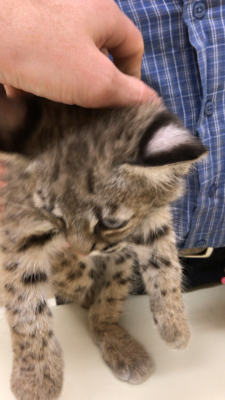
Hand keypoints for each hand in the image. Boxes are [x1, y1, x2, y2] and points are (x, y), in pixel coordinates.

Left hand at [0, 0, 158, 106]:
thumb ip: (127, 93)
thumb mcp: (95, 80)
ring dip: (63, 83)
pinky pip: (39, 55)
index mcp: (103, 14)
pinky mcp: (23, 30)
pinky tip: (24, 93)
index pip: (133, 44)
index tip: (120, 101)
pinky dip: (36, 75)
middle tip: (86, 107)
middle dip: (93, 84)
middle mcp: (77, 8)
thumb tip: (152, 101)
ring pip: (67, 57)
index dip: (133, 76)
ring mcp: (47, 17)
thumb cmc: (43, 52)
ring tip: (52, 103)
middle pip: (99, 52)